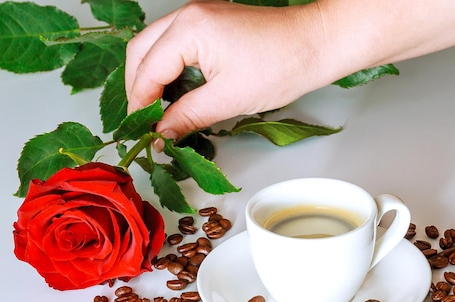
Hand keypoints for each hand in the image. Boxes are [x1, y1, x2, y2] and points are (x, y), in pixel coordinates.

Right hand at [125, 0, 330, 144]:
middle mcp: (188, 15)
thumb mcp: (228, 100)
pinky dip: (170, 69)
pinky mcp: (211, 24)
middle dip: (138, 89)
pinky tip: (177, 93)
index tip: (140, 131)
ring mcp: (199, 16)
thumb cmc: (282, 65)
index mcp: (189, 29)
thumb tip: (161, 133)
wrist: (316, 45)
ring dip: (152, 79)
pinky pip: (176, 45)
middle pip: (141, 52)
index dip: (140, 104)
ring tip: (159, 112)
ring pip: (156, 47)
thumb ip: (187, 116)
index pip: (147, 70)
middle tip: (144, 122)